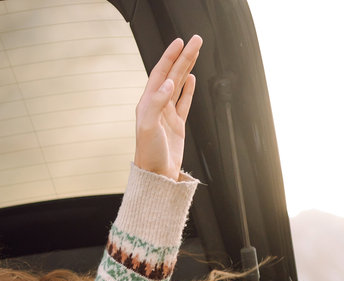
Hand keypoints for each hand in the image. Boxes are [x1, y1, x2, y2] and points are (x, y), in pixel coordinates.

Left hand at [134, 35, 200, 180]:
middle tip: (196, 40)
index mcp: (148, 104)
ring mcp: (167, 115)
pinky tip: (191, 79)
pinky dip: (188, 89)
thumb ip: (157, 103)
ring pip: (179, 85)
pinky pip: (183, 102)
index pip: (159, 73)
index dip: (169, 57)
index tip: (179, 42)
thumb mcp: (149, 127)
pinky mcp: (176, 125)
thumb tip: (167, 83)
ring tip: (195, 52)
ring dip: (187, 68)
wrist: (156, 176)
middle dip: (184, 57)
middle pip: (172, 75)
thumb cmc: (149, 154)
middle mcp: (156, 106)